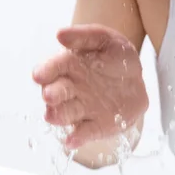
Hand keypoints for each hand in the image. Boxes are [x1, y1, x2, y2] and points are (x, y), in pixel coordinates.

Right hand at [32, 24, 148, 148]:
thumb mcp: (106, 39)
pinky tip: (72, 141)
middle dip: (52, 95)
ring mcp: (82, 108)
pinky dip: (77, 138)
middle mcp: (70, 88)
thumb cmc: (116, 57)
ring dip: (58, 116)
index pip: (53, 68)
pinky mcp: (95, 125)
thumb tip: (60, 34)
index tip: (39, 75)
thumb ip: (84, 36)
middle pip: (55, 93)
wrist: (136, 80)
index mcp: (69, 65)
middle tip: (49, 96)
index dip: (45, 71)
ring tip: (54, 115)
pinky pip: (84, 133)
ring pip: (65, 114)